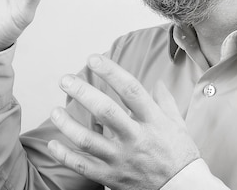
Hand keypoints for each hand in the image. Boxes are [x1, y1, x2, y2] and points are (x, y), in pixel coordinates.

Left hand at [48, 55, 199, 189]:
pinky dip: (65, 156)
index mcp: (154, 121)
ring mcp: (122, 159)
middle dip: (83, 92)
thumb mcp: (179, 124)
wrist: (182, 189)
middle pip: (106, 111)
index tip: (94, 59)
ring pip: (89, 140)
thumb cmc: (181, 155)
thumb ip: (165, 101)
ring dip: (68, 124)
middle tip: (66, 80)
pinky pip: (83, 166)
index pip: (131, 90)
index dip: (111, 72)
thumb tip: (156, 82)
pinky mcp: (112, 177)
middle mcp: (136, 138)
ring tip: (55, 110)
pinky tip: (54, 143)